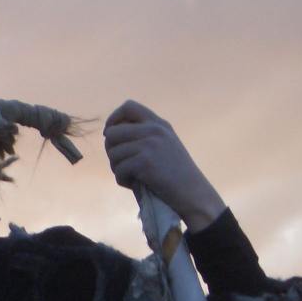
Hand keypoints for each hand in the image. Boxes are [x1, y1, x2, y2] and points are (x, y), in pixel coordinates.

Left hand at [104, 100, 225, 231]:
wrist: (193, 193)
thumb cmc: (174, 175)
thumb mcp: (163, 145)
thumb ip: (143, 135)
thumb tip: (108, 133)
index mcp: (159, 124)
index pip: (128, 107)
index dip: (113, 120)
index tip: (110, 135)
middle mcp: (154, 129)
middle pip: (112, 132)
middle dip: (111, 150)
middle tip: (122, 164)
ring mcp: (150, 144)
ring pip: (113, 153)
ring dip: (117, 168)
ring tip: (131, 175)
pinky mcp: (145, 161)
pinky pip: (119, 169)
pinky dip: (122, 180)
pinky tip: (135, 184)